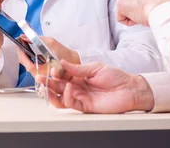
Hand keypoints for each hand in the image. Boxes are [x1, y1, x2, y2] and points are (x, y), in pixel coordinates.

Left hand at [16, 36, 79, 77]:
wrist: (74, 63)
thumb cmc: (65, 55)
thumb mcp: (51, 43)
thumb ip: (37, 39)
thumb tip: (24, 36)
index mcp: (40, 69)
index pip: (25, 61)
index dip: (20, 51)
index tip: (18, 42)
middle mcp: (39, 75)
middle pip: (24, 63)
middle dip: (21, 52)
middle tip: (21, 41)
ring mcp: (40, 75)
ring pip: (27, 64)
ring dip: (25, 54)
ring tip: (25, 45)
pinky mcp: (42, 73)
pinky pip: (32, 65)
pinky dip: (30, 58)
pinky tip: (31, 51)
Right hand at [37, 61, 154, 113]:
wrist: (129, 89)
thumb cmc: (116, 77)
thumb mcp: (95, 67)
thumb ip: (78, 68)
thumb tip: (62, 62)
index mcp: (79, 76)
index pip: (62, 74)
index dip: (54, 71)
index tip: (48, 66)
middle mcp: (78, 87)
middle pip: (58, 86)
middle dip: (48, 82)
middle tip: (39, 77)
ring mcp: (80, 97)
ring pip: (60, 97)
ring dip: (52, 91)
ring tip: (47, 84)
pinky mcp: (84, 106)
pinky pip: (70, 103)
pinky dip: (66, 96)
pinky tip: (68, 88)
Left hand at [103, 0, 169, 26]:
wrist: (161, 10)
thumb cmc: (163, 5)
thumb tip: (143, 1)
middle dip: (130, 8)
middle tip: (143, 11)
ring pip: (123, 10)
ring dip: (131, 15)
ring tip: (143, 14)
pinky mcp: (120, 4)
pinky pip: (121, 18)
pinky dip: (129, 21)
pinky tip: (137, 18)